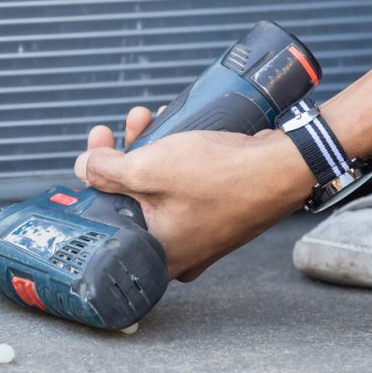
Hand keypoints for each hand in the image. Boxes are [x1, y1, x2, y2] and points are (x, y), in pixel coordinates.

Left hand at [74, 108, 315, 280]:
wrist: (287, 167)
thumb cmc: (222, 177)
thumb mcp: (148, 170)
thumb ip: (106, 171)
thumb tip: (84, 167)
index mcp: (157, 254)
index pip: (107, 220)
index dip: (94, 182)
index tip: (92, 153)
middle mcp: (178, 251)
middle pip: (130, 201)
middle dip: (119, 157)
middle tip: (111, 132)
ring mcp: (200, 232)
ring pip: (157, 188)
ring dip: (145, 149)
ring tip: (143, 117)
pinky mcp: (217, 211)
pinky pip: (182, 185)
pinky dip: (172, 157)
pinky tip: (169, 127)